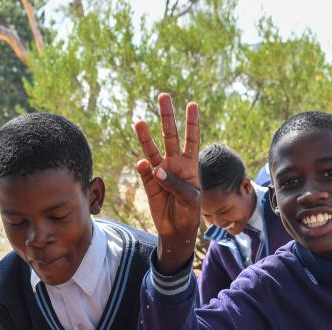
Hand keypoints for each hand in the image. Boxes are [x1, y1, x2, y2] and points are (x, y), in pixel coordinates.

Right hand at [133, 93, 201, 273]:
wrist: (176, 230)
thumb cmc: (190, 213)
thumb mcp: (191, 199)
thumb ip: (176, 183)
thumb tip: (155, 168)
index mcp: (190, 165)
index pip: (192, 140)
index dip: (192, 123)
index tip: (192, 104)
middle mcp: (174, 164)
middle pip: (170, 136)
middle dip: (167, 117)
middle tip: (164, 96)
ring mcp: (160, 173)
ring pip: (152, 150)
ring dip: (146, 137)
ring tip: (139, 122)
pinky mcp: (149, 184)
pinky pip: (145, 173)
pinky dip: (143, 168)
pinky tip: (143, 164)